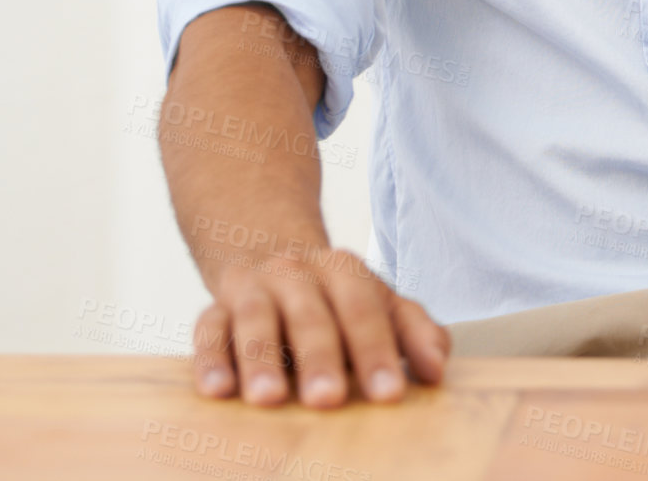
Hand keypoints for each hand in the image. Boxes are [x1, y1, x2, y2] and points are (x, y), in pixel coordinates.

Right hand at [192, 239, 450, 407]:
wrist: (268, 247)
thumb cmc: (335, 296)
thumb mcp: (379, 302)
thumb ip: (414, 331)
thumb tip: (439, 369)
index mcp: (345, 270)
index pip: (365, 309)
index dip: (378, 351)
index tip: (391, 393)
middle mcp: (298, 273)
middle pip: (312, 314)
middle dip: (321, 357)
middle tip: (329, 400)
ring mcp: (254, 287)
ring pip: (256, 319)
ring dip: (262, 359)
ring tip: (269, 399)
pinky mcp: (215, 309)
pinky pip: (208, 330)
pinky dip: (211, 360)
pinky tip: (217, 391)